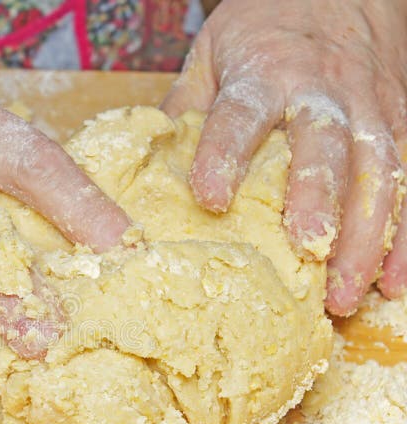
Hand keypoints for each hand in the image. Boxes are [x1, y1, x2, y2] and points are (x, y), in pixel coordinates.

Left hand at [162, 0, 406, 315]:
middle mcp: (324, 91)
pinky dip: (405, 239)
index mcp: (266, 72)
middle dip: (318, 201)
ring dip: (364, 239)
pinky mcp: (399, 127)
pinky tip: (393, 284)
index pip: (241, 115)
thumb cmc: (265, 28)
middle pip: (325, 148)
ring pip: (378, 174)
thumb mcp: (211, 53)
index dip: (224, 154)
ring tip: (342, 294)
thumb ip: (185, 108)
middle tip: (305, 251)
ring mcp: (371, 110)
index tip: (207, 197)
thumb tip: (143, 169)